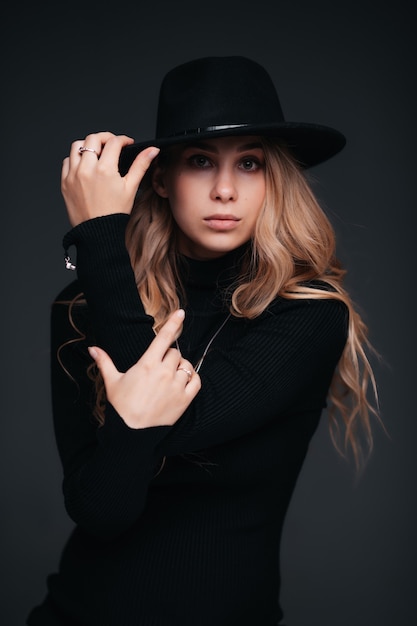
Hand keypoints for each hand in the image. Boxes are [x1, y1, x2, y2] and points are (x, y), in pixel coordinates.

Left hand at [61, 131, 159, 226]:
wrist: (97, 232)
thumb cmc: (114, 213)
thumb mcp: (131, 187)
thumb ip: (141, 165)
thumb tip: (152, 150)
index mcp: (105, 170)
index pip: (113, 142)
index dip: (123, 139)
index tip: (126, 143)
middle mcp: (86, 169)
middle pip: (93, 138)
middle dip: (105, 137)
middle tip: (112, 144)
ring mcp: (73, 175)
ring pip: (77, 146)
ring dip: (88, 145)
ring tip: (97, 153)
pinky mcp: (65, 182)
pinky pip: (67, 161)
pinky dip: (75, 159)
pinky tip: (85, 166)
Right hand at [88, 310, 200, 428]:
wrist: (132, 434)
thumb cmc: (121, 407)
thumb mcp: (112, 382)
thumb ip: (104, 362)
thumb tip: (92, 348)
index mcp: (146, 365)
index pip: (164, 338)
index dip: (173, 323)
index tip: (181, 313)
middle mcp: (164, 373)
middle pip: (175, 352)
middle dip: (168, 357)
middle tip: (158, 368)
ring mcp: (176, 386)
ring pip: (186, 366)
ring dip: (180, 368)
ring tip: (168, 378)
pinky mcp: (185, 400)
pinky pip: (196, 380)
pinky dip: (192, 378)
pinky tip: (183, 382)